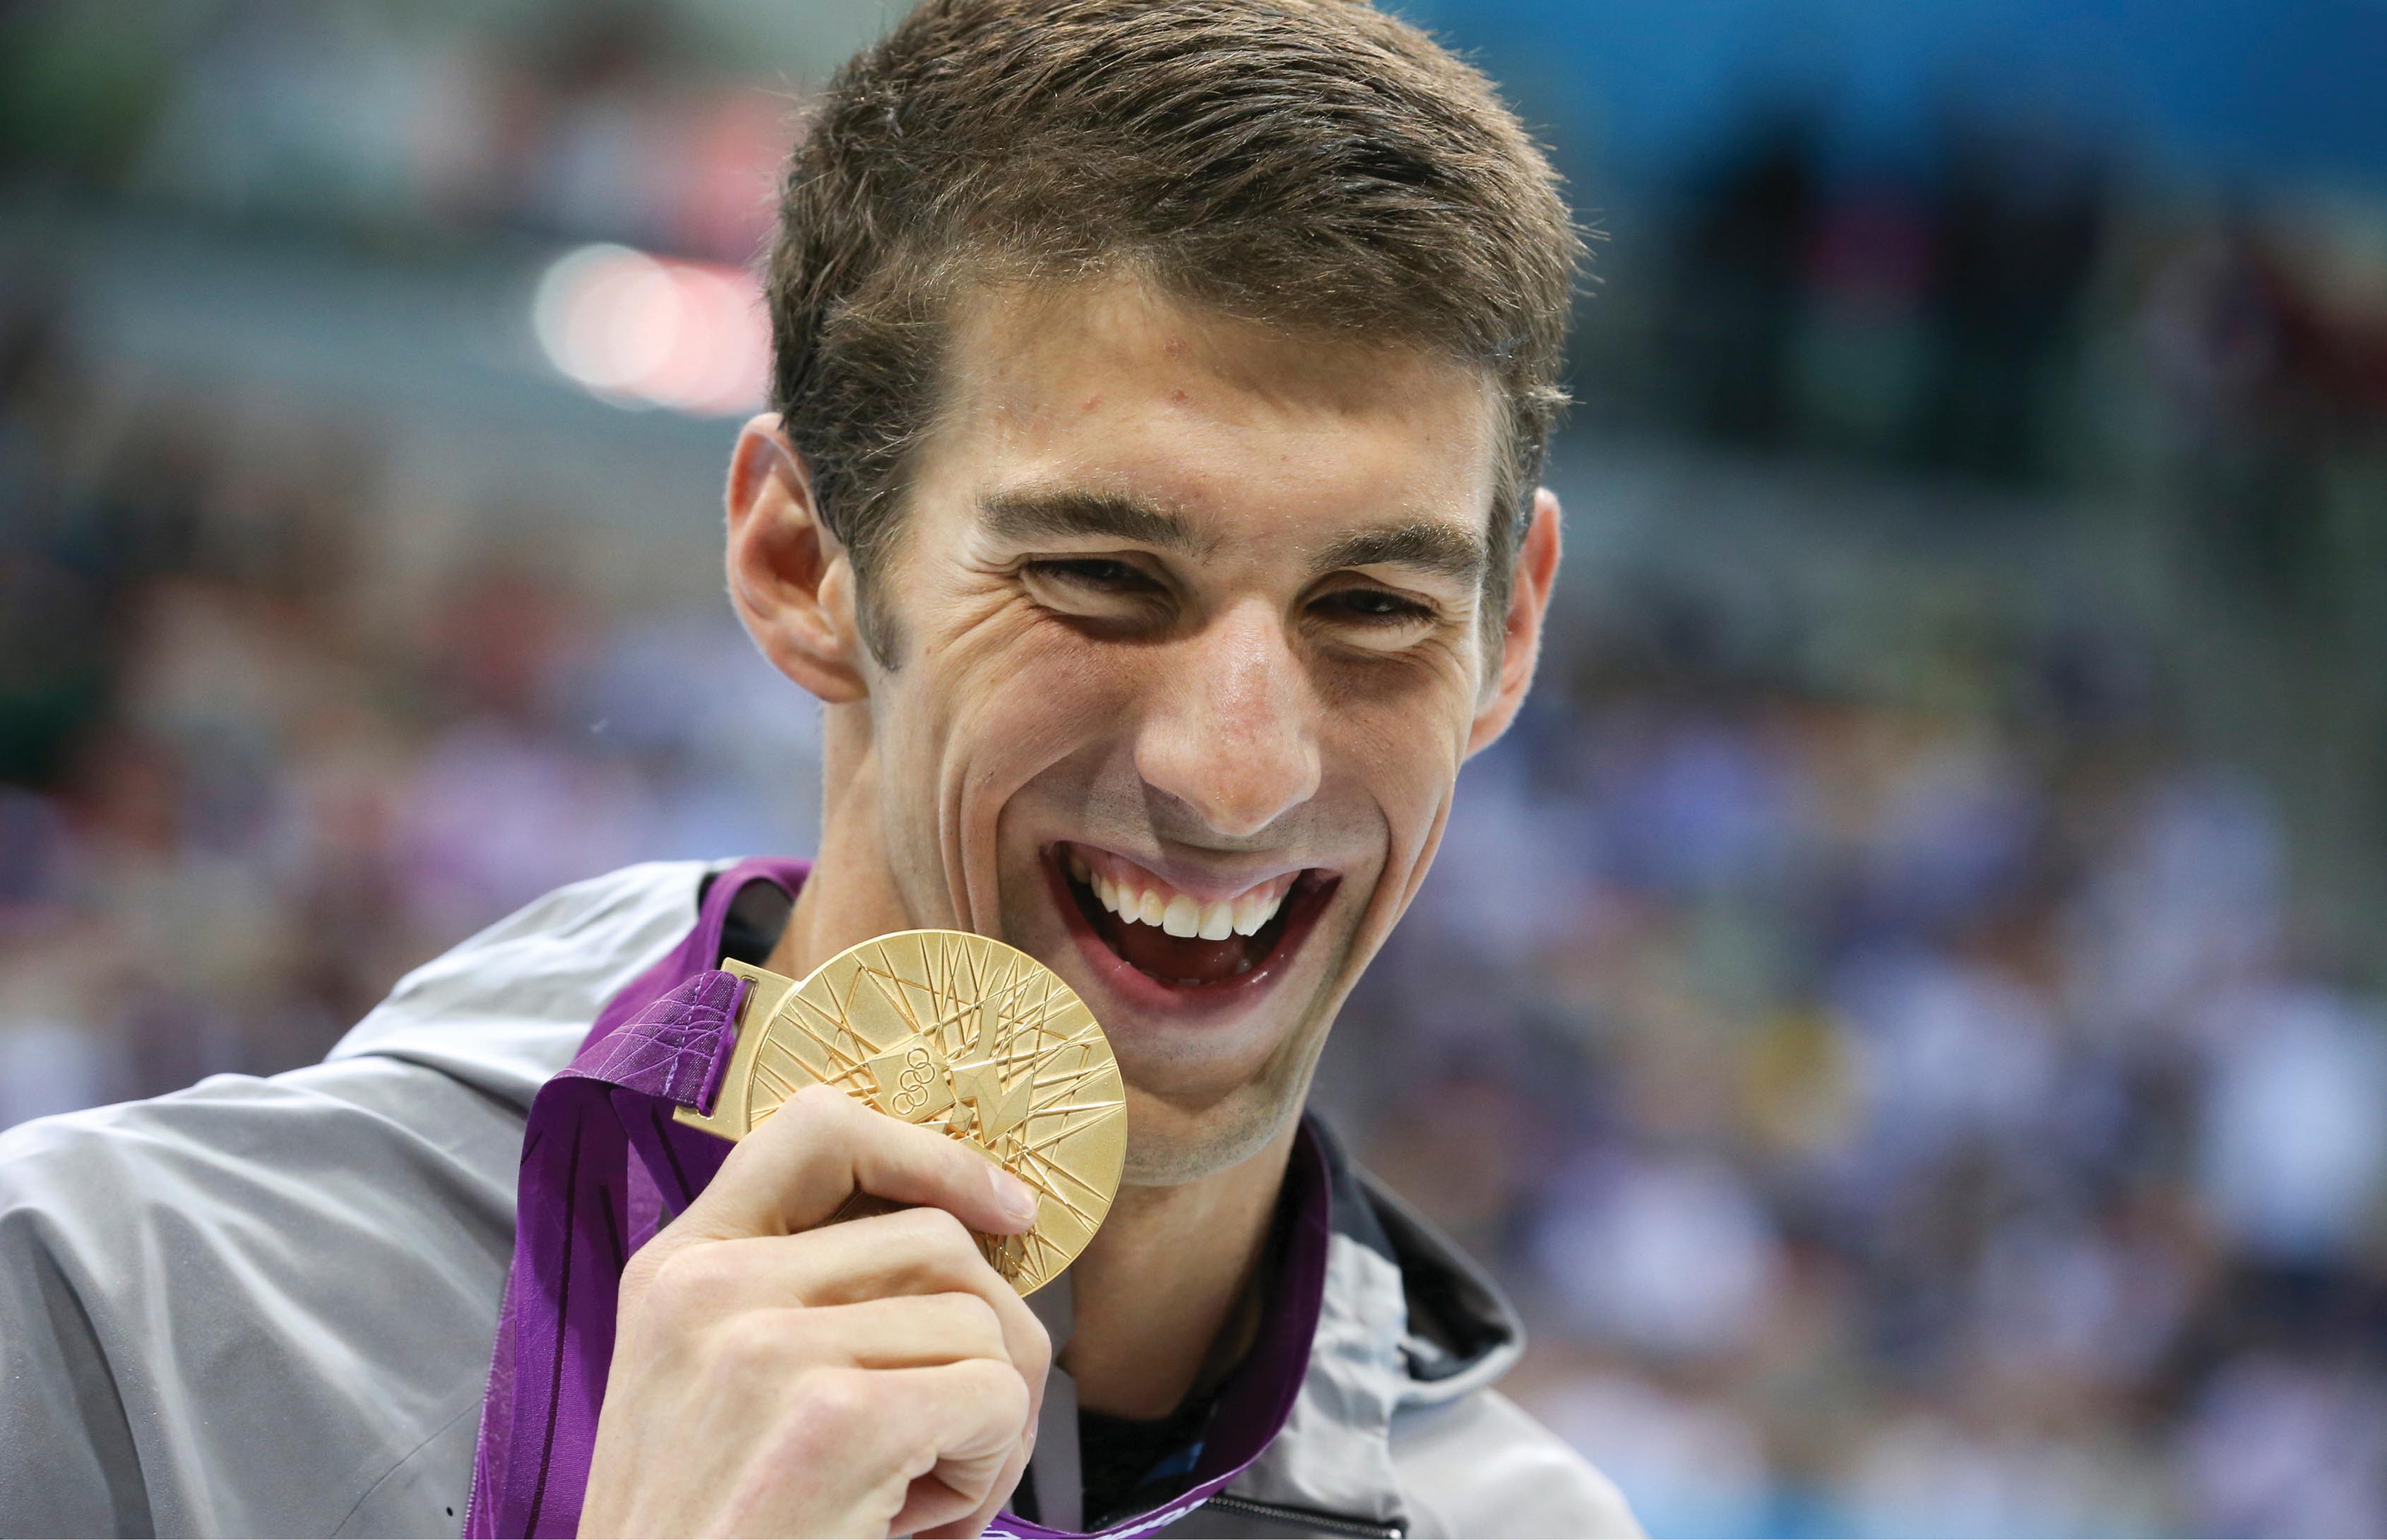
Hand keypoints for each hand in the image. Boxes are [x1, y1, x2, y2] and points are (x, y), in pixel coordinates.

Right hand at [581, 1086, 1050, 1537]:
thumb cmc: (713, 1537)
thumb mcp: (716, 1390)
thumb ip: (803, 1301)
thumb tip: (970, 1242)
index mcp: (678, 1269)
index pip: (816, 1130)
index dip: (930, 1152)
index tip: (1002, 1208)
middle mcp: (710, 1290)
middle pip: (937, 1240)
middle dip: (983, 1340)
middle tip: (943, 1442)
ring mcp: (764, 1350)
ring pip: (980, 1322)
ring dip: (985, 1421)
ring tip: (915, 1496)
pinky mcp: (833, 1423)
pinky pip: (992, 1395)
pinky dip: (989, 1470)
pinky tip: (918, 1525)